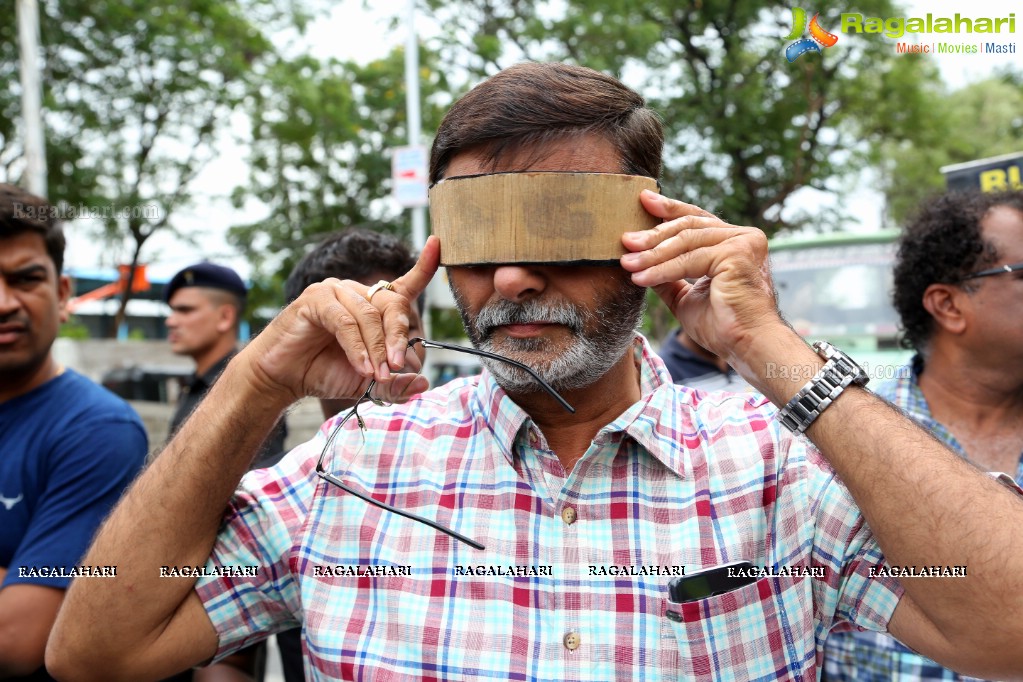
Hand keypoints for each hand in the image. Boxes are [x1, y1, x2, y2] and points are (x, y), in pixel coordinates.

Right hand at [241, 236, 439, 405]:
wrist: (283, 378)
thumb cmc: (324, 372)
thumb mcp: (368, 383)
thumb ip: (395, 384)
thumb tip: (423, 382)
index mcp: (372, 305)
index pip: (403, 286)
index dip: (423, 266)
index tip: (437, 244)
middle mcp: (355, 292)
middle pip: (392, 305)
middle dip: (398, 337)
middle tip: (398, 366)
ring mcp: (335, 291)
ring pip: (369, 316)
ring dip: (377, 348)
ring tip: (378, 375)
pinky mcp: (315, 300)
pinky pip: (346, 322)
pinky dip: (357, 348)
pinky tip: (362, 367)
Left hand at [620, 191, 784, 363]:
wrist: (746, 346)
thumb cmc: (722, 326)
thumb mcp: (686, 296)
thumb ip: (668, 276)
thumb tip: (639, 263)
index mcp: (734, 242)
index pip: (696, 220)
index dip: (669, 210)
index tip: (643, 201)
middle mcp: (742, 237)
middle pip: (689, 227)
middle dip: (653, 234)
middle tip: (625, 241)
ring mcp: (743, 242)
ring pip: (686, 241)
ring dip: (652, 254)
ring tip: (627, 263)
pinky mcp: (738, 254)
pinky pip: (690, 259)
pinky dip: (662, 269)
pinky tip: (641, 278)